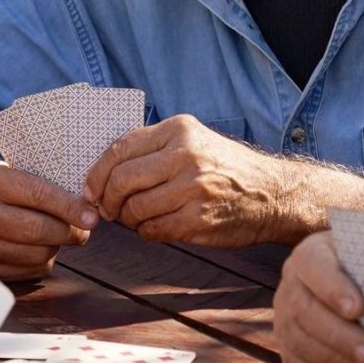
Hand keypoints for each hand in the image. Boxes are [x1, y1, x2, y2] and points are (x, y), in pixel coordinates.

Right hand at [0, 161, 96, 279]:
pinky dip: (43, 261)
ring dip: (57, 247)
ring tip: (58, 236)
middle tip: (83, 230)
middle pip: (39, 229)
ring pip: (38, 254)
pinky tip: (39, 248)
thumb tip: (86, 206)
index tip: (92, 217)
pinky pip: (29, 270)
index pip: (38, 194)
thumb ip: (42, 183)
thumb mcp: (8, 173)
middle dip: (70, 232)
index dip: (70, 207)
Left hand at [84, 115, 302, 246]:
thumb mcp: (193, 141)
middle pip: (121, 180)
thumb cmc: (225, 169)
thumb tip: (103, 173)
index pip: (119, 149)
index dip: (97, 173)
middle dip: (108, 200)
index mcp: (179, 130)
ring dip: (128, 220)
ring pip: (134, 209)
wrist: (273, 194)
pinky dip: (147, 232)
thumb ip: (153, 149)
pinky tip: (157, 227)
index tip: (91, 189)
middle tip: (109, 210)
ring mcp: (193, 188)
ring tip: (138, 218)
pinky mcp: (198, 219)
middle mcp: (186, 155)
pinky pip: (153, 230)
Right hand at [274, 231, 363, 362]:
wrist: (360, 284)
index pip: (314, 266)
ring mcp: (284, 316)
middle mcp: (290, 283)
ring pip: (299, 342)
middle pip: (303, 311)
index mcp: (311, 254)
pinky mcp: (288, 346)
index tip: (358, 309)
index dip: (332, 289)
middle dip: (338, 336)